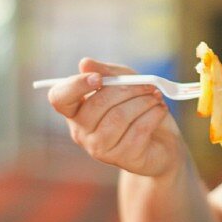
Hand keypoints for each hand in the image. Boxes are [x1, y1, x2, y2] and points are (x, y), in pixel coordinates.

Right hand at [47, 57, 182, 176]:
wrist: (161, 140)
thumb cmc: (136, 106)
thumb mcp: (124, 82)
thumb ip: (107, 72)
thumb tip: (85, 63)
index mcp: (76, 110)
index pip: (59, 98)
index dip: (76, 85)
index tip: (98, 78)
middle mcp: (81, 132)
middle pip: (96, 104)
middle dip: (127, 89)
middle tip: (148, 85)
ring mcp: (99, 149)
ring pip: (119, 117)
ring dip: (143, 101)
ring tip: (156, 97)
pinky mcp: (122, 158)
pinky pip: (137, 130)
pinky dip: (153, 115)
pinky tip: (160, 110)